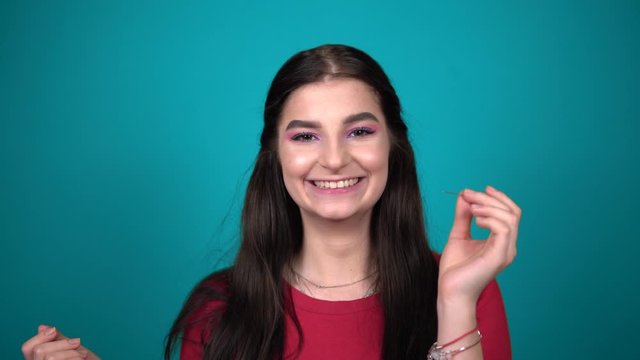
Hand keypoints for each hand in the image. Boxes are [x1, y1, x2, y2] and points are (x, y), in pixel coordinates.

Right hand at [22, 325, 100, 359]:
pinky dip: (74, 358)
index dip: (39, 336)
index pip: (27, 348)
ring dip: (71, 353)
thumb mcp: (72, 348)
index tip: (54, 330)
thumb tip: (41, 326)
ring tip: (82, 355)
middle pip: (39, 350)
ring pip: (49, 357)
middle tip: (77, 343)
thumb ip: (57, 340)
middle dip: (62, 344)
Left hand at [438, 186, 520, 305]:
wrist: (450, 290)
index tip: (477, 190)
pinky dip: (490, 218)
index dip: (497, 198)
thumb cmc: (455, 268)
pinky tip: (475, 219)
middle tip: (468, 194)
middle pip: (512, 212)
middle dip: (490, 198)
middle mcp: (508, 246)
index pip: (510, 213)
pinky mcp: (499, 257)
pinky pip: (503, 229)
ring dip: (489, 206)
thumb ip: (463, 216)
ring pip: (510, 218)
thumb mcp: (458, 235)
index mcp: (501, 242)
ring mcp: (506, 252)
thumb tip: (464, 196)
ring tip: (471, 207)